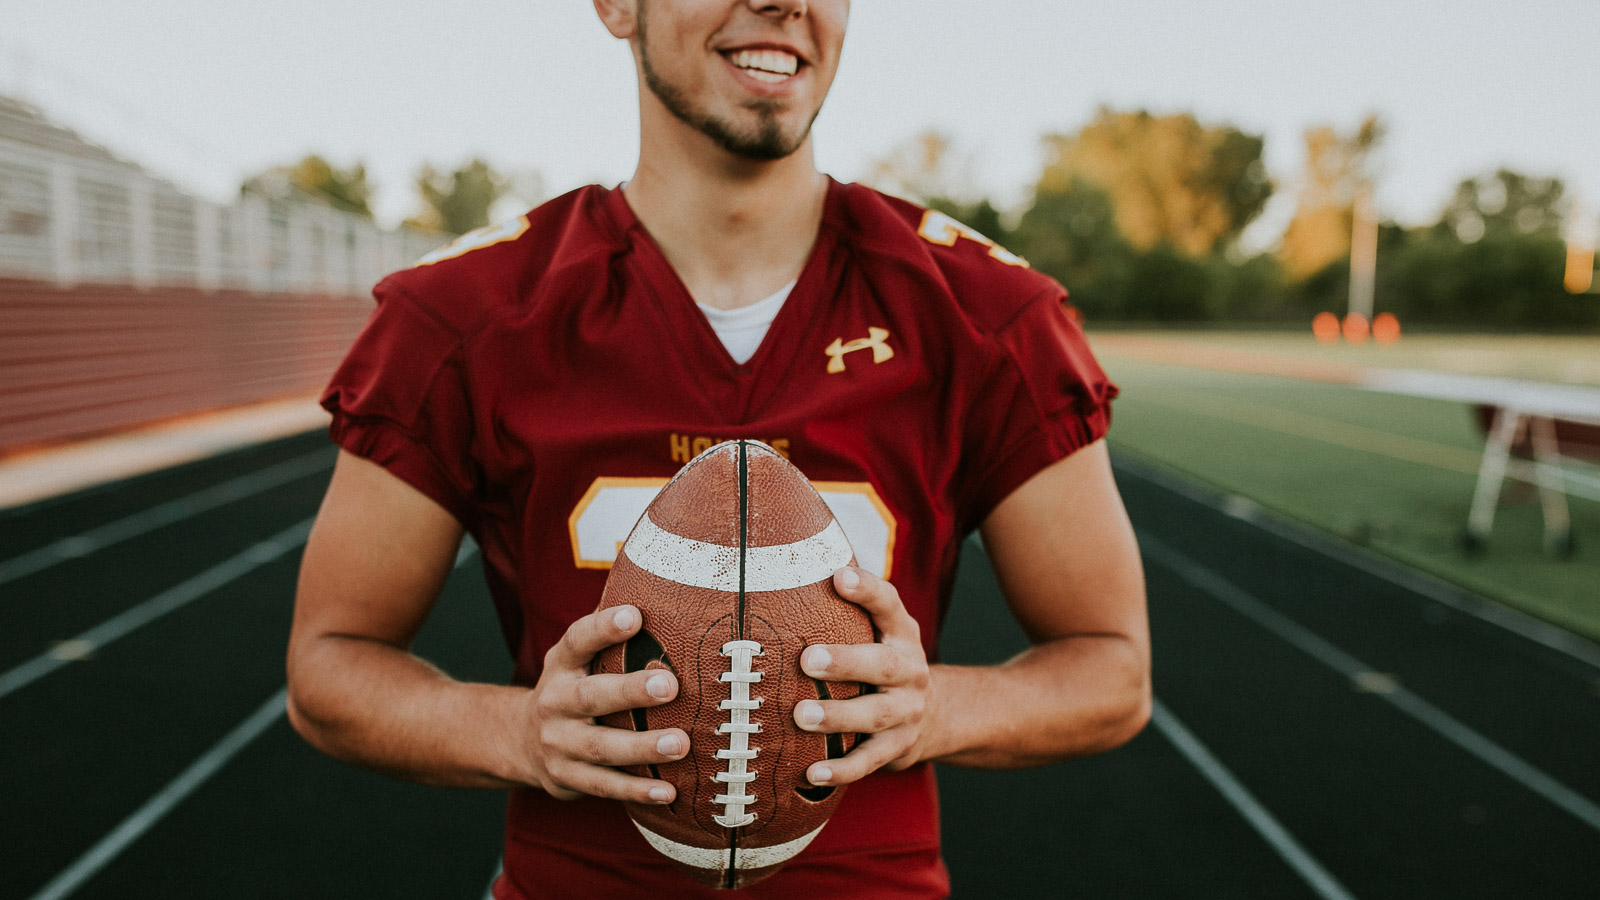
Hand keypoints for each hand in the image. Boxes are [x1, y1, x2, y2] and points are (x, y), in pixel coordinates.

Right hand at [521, 604, 688, 802]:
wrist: (519, 740)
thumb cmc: (571, 688)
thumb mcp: (577, 658)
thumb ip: (609, 634)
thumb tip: (660, 589)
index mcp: (562, 665)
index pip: (579, 641)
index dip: (604, 628)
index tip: (634, 616)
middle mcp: (554, 702)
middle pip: (592, 697)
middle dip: (630, 691)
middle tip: (669, 684)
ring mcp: (558, 743)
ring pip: (601, 747)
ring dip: (642, 747)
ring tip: (681, 743)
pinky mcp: (566, 778)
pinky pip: (604, 787)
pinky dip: (636, 790)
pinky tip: (668, 791)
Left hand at [792, 567, 932, 786]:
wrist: (935, 716)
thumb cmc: (883, 663)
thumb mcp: (879, 632)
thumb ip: (844, 611)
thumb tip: (781, 569)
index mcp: (901, 633)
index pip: (888, 604)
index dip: (866, 590)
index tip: (839, 577)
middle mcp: (909, 670)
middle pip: (883, 664)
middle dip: (847, 662)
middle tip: (808, 659)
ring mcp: (907, 712)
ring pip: (875, 715)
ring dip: (838, 717)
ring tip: (802, 716)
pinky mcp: (897, 749)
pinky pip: (869, 761)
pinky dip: (842, 770)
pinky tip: (813, 774)